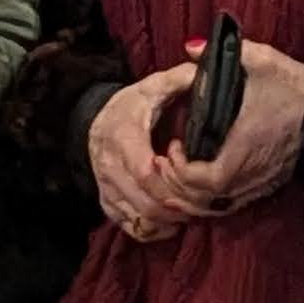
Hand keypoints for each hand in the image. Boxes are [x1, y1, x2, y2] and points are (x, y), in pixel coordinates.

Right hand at [88, 65, 197, 239]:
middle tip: (201, 200)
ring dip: (167, 219)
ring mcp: (105, 185)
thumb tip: (207, 72)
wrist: (97, 119)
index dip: (170, 179)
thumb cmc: (135, 104)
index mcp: (123, 134)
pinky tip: (171, 224)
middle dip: (176, 205)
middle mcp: (108, 163)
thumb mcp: (156, 85)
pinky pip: (128, 225)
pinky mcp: (106, 200)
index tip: (188, 172)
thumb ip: (182, 78)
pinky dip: (152, 230)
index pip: (144, 170)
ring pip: (137, 216)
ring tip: (190, 210)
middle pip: (144, 200)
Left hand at [156, 38, 303, 213]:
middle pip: (206, 199)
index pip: (207, 179)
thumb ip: (226, 52)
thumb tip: (190, 47)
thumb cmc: (292, 86)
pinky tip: (199, 184)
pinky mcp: (268, 185)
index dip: (183, 172)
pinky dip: (210, 199)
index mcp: (245, 145)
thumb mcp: (262, 60)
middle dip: (178, 186)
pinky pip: (232, 204)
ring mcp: (261, 182)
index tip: (174, 147)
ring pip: (218, 206)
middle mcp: (252, 172)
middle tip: (165, 163)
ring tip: (176, 175)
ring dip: (192, 197)